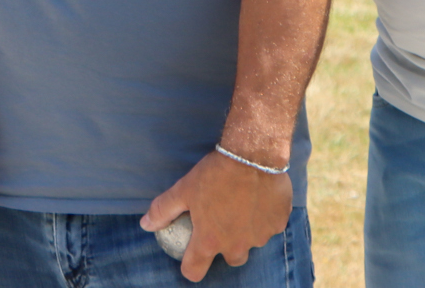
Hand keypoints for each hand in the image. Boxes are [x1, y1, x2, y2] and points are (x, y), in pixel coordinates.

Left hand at [141, 149, 290, 282]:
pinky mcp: (278, 224)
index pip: (194, 270)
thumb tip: (146, 225)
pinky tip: (258, 198)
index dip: (190, 266)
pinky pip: (269, 227)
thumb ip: (163, 210)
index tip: (190, 257)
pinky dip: (263, 217)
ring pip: (251, 242)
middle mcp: (236, 245)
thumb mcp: (183, 189)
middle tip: (221, 223)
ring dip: (245, 230)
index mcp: (210, 240)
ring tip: (241, 205)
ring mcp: (259, 236)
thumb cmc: (215, 173)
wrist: (252, 155)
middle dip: (224, 246)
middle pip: (229, 259)